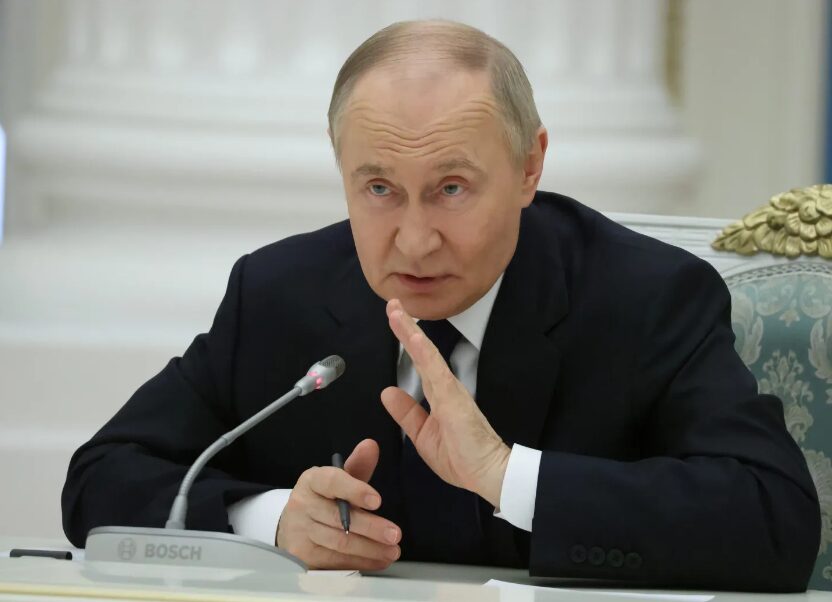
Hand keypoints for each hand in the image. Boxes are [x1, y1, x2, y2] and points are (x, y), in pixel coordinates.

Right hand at [275, 438, 401, 569]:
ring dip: (369, 549)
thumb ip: (357, 465)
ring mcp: (300, 532)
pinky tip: (378, 560)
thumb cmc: (323, 499)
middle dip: (370, 527)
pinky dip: (360, 562)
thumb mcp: (338, 479)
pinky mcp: (302, 555)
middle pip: (338, 518)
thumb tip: (371, 446)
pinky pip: (334, 561)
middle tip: (394, 534)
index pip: (331, 482)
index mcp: (312, 480)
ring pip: (339, 542)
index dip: (354, 490)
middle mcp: (302, 504)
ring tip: (392, 550)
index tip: (377, 500)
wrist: (294, 525)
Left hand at [380, 299, 510, 507]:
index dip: (406, 342)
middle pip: (422, 352)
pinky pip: (436, 370)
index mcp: (438, 396)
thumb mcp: (423, 436)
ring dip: (410, 333)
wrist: (487, 473)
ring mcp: (450, 390)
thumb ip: (407, 413)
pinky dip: (424, 352)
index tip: (395, 320)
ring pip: (427, 355)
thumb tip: (388, 393)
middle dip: (405, 328)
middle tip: (392, 305)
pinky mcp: (453, 397)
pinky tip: (413, 337)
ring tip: (397, 312)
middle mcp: (444, 387)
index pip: (419, 363)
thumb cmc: (461, 457)